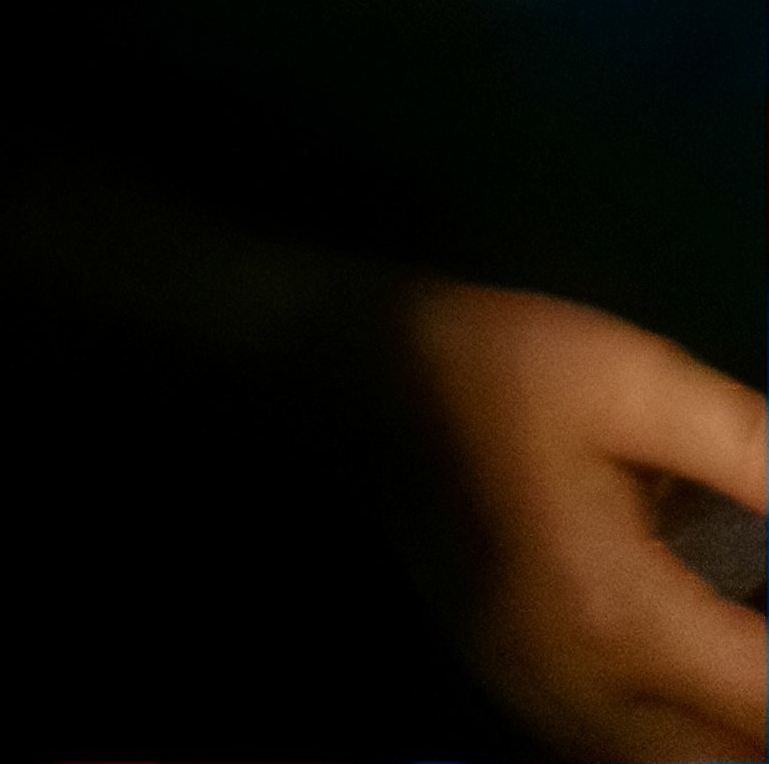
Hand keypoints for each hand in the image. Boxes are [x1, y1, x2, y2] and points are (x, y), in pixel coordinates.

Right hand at [401, 281, 766, 761]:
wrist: (361, 380)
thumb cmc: (499, 366)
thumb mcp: (632, 377)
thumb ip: (747, 443)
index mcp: (617, 612)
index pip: (763, 694)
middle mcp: (578, 693)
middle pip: (721, 761)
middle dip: (764, 710)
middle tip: (765, 637)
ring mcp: (539, 709)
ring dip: (726, 733)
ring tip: (744, 661)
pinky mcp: (515, 700)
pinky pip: (618, 759)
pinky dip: (678, 739)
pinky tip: (700, 687)